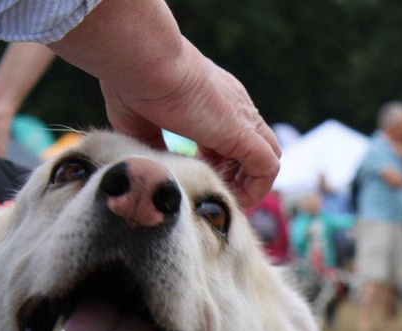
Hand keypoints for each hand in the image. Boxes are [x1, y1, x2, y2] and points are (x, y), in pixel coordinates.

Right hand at [100, 39, 279, 206]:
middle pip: (255, 147)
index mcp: (213, 99)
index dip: (218, 160)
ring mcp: (242, 118)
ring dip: (249, 184)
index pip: (231, 134)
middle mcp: (234, 107)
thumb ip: (152, 143)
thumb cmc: (134, 83)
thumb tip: (154, 166)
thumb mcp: (140, 120)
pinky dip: (256, 188)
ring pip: (268, 157)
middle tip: (212, 188)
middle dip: (236, 175)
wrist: (144, 61)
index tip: (197, 172)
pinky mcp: (243, 132)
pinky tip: (231, 197)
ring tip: (222, 197)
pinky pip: (268, 167)